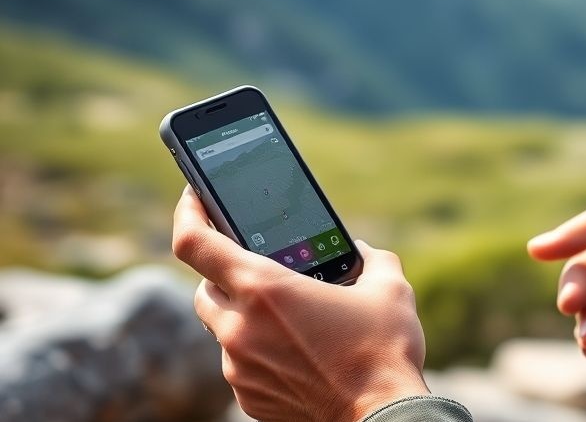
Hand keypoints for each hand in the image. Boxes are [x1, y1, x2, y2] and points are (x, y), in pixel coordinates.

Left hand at [172, 188, 428, 421]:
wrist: (383, 416)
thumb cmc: (383, 348)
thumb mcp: (387, 283)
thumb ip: (366, 257)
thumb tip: (357, 252)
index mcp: (263, 288)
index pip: (195, 242)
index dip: (188, 212)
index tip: (195, 196)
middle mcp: (239, 327)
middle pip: (204, 285)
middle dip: (225, 270)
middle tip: (258, 263)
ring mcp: (239, 367)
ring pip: (222, 325)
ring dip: (245, 312)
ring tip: (290, 312)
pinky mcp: (248, 397)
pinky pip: (240, 361)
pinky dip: (258, 348)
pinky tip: (298, 348)